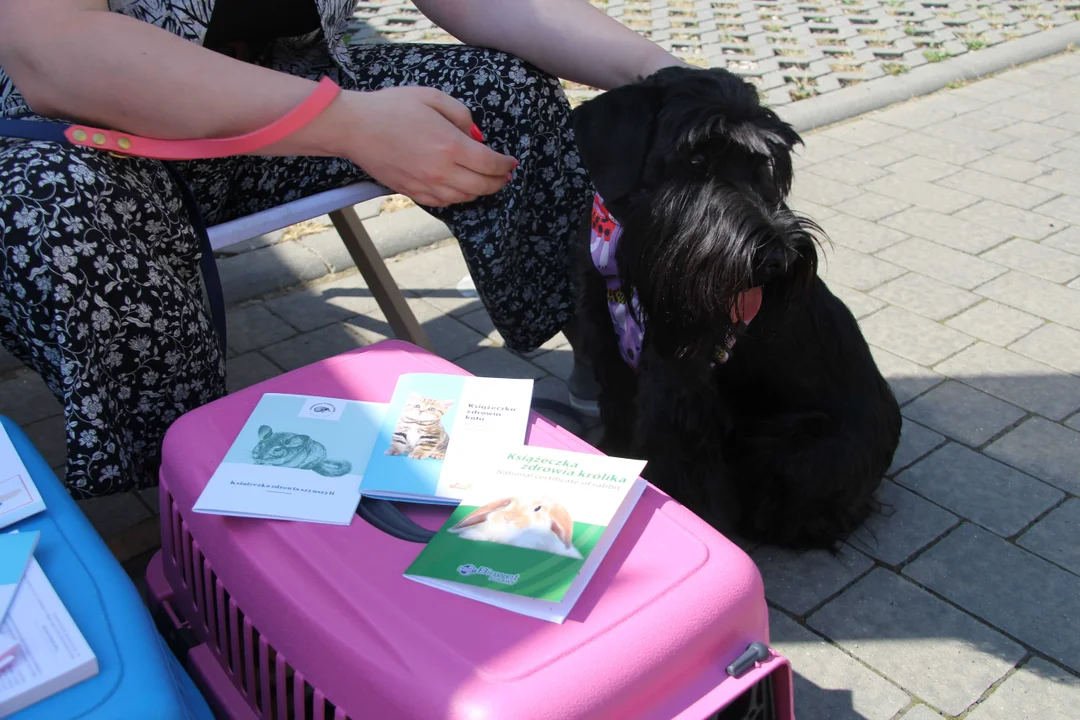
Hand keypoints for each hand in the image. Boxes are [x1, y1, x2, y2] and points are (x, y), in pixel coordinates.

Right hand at [339, 86, 517, 206]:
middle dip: (499, 182)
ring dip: (480, 191)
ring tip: (486, 182)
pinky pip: (444, 203)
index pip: (490, 164)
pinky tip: (461, 188)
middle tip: (504, 175)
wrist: (355, 127)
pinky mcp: (412, 192)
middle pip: (482, 186)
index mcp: (450, 146)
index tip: (511, 162)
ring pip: (464, 198)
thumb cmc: (391, 107)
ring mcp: (426, 185)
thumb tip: (476, 136)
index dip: (505, 165)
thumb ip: (461, 115)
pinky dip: (458, 198)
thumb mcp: (433, 97)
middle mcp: (441, 171)